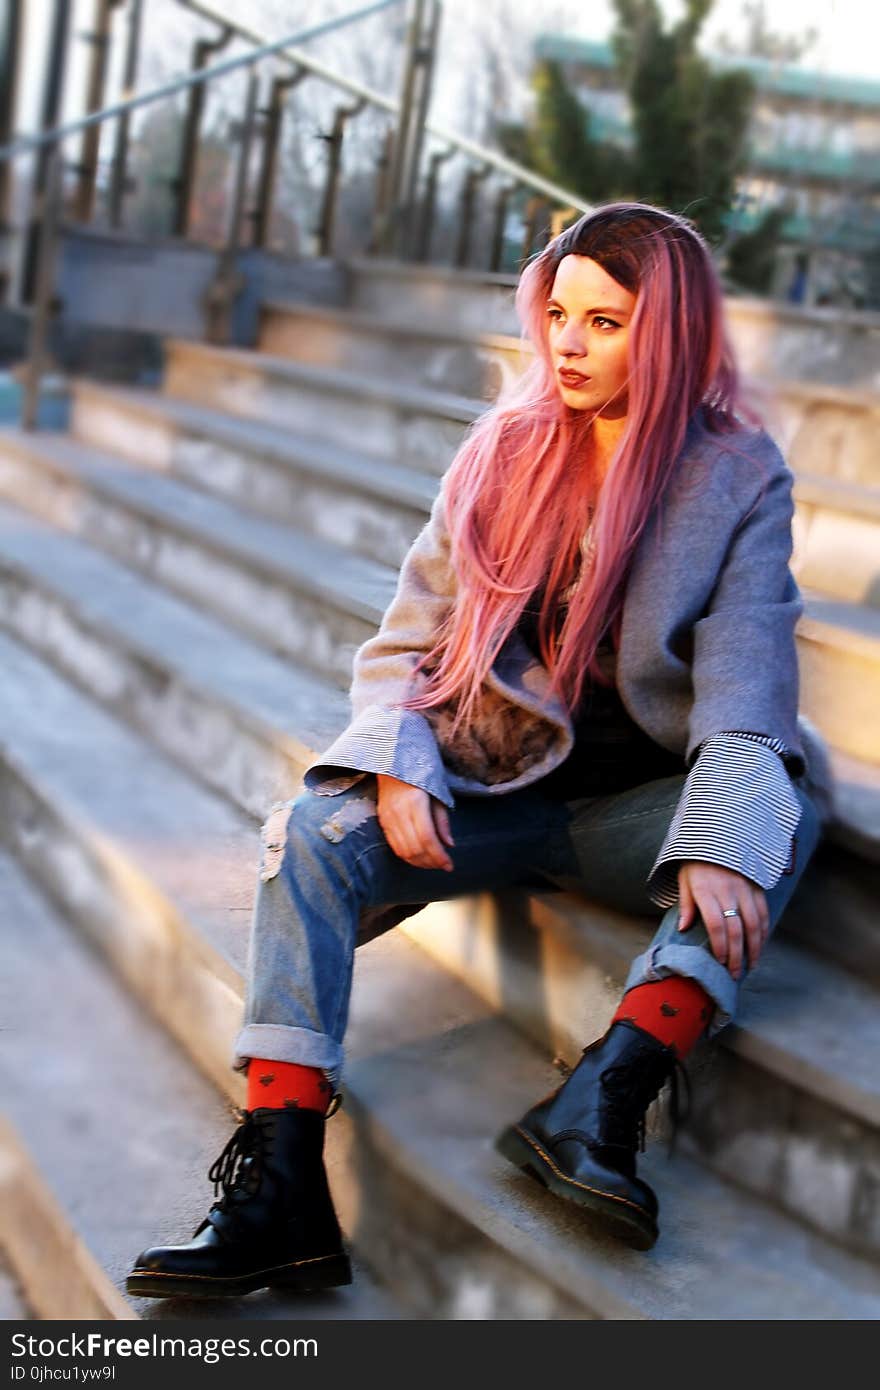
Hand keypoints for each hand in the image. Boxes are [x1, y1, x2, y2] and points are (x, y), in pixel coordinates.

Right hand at [375, 773, 454, 871]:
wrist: (393, 761)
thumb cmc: (421, 774)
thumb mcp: (437, 793)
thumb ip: (442, 820)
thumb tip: (449, 845)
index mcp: (415, 803)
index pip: (427, 838)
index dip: (439, 856)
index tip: (449, 865)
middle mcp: (399, 812)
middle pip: (414, 848)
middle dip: (431, 862)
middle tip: (443, 866)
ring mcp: (388, 817)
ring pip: (403, 850)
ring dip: (419, 862)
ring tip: (433, 864)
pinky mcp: (382, 820)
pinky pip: (394, 845)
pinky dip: (407, 856)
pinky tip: (418, 857)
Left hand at [677, 860, 769, 980]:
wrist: (718, 836)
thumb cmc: (696, 862)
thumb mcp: (684, 880)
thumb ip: (686, 905)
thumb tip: (683, 928)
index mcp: (706, 891)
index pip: (716, 925)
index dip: (720, 946)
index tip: (720, 962)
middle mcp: (728, 891)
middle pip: (736, 929)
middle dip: (737, 955)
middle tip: (736, 973)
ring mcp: (745, 889)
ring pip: (754, 923)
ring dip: (754, 947)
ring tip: (751, 964)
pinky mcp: (756, 887)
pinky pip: (763, 912)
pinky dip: (763, 931)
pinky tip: (760, 944)